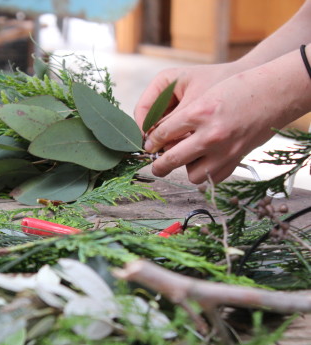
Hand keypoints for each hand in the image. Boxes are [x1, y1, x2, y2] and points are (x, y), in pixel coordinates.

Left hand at [143, 68, 290, 183]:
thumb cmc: (237, 88)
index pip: (162, 134)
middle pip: (171, 159)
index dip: (151, 142)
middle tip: (154, 163)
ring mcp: (226, 151)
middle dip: (158, 164)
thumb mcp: (204, 93)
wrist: (275, 93)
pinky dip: (206, 172)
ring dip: (185, 169)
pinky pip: (213, 178)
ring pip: (192, 175)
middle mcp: (211, 134)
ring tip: (184, 159)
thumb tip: (158, 139)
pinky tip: (204, 160)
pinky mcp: (237, 159)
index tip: (148, 145)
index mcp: (200, 112)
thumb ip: (181, 116)